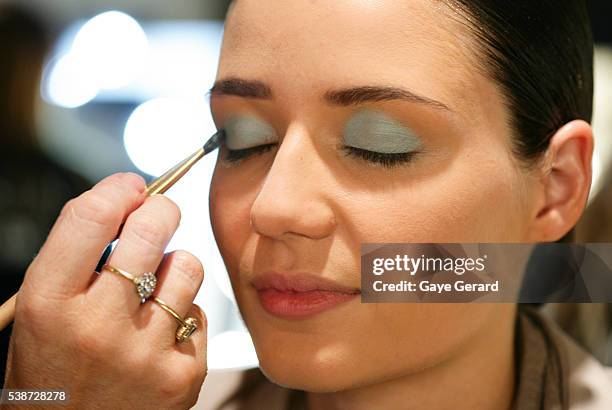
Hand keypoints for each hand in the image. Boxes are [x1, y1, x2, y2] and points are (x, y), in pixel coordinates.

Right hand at [4, 173, 207, 408]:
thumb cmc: (56, 364)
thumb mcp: (45, 307)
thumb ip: (79, 252)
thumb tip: (130, 197)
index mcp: (50, 304)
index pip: (91, 217)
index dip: (118, 189)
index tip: (131, 187)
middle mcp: (97, 328)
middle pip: (152, 229)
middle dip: (160, 211)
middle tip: (158, 216)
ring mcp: (144, 354)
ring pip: (188, 266)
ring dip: (174, 267)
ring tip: (152, 290)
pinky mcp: (181, 376)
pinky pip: (200, 312)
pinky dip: (184, 314)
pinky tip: (161, 335)